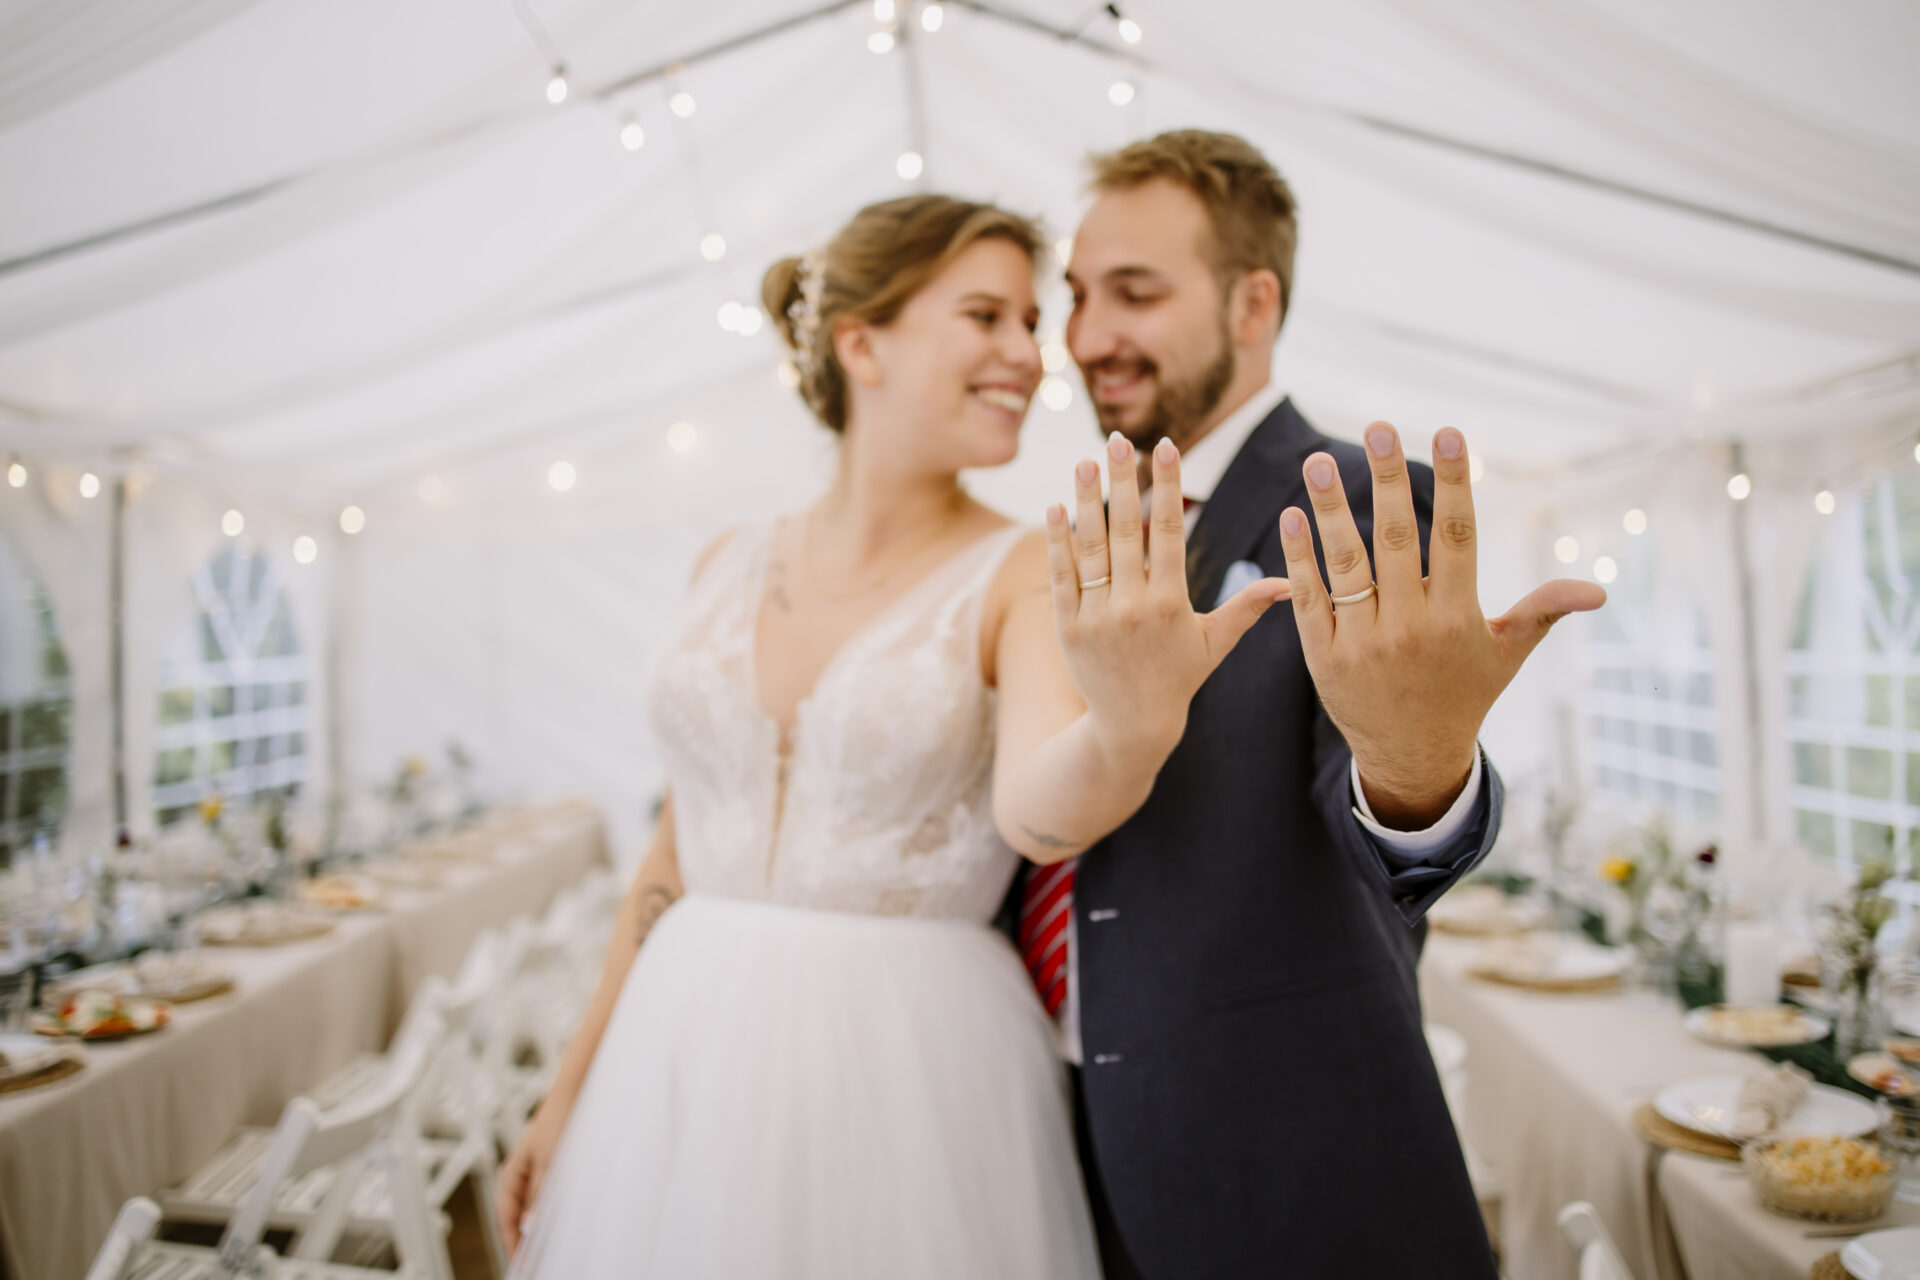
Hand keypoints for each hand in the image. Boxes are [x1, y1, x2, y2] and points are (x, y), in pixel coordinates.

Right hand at [496, 1105, 564, 1258]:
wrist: (574, 1094)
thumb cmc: (559, 1120)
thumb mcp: (550, 1161)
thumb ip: (540, 1194)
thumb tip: (530, 1225)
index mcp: (511, 1175)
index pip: (506, 1218)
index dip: (512, 1244)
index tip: (521, 1265)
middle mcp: (519, 1176)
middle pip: (517, 1217)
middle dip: (523, 1241)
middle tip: (534, 1264)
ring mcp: (534, 1174)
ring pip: (532, 1210)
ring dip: (537, 1229)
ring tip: (546, 1251)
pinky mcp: (550, 1170)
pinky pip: (544, 1199)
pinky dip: (548, 1214)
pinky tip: (558, 1226)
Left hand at [1044, 432, 1290, 767]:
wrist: (1131, 726)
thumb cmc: (1179, 679)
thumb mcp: (1216, 643)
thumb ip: (1247, 607)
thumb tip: (1288, 582)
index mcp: (1171, 604)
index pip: (1168, 532)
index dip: (1166, 486)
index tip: (1164, 445)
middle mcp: (1133, 607)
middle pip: (1126, 531)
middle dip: (1123, 481)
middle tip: (1117, 438)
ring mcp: (1096, 617)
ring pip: (1090, 548)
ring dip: (1085, 501)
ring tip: (1084, 461)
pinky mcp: (1067, 627)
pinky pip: (1060, 576)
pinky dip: (1056, 542)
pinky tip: (1054, 506)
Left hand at [1279, 423, 1605, 825]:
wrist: (1411, 756)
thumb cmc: (1464, 694)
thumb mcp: (1507, 655)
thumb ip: (1542, 612)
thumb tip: (1599, 590)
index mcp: (1457, 618)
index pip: (1456, 538)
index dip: (1454, 485)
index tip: (1448, 434)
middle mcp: (1409, 627)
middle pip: (1396, 542)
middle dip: (1388, 482)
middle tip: (1377, 427)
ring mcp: (1362, 642)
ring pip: (1345, 565)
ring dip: (1331, 510)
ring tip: (1319, 461)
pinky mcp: (1324, 656)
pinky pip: (1309, 599)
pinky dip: (1299, 558)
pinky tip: (1292, 516)